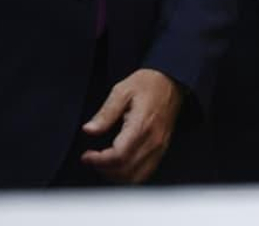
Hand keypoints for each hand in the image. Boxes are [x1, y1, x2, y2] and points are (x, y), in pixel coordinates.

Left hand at [79, 68, 182, 183]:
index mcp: (142, 125)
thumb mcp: (122, 91)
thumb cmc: (147, 84)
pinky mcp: (162, 149)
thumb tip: (89, 130)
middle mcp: (153, 140)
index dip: (99, 161)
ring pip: (137, 177)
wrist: (171, 80)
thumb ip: (105, 113)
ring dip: (116, 175)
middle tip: (92, 159)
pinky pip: (146, 172)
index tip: (87, 156)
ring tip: (104, 164)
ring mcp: (160, 146)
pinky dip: (130, 175)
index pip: (119, 156)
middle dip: (104, 169)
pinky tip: (120, 165)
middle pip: (126, 170)